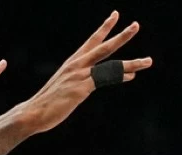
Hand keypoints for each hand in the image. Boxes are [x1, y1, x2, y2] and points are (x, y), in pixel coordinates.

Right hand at [20, 11, 152, 134]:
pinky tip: (131, 76)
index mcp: (72, 63)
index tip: (115, 15)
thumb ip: (80, 83)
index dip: (104, 28)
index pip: (92, 41)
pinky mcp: (81, 88)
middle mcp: (77, 65)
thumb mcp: (65, 88)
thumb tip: (92, 84)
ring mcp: (79, 75)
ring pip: (110, 64)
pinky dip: (119, 77)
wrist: (32, 113)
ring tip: (148, 61)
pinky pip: (105, 79)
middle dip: (121, 35)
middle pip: (104, 46)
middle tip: (136, 25)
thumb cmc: (47, 103)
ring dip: (132, 63)